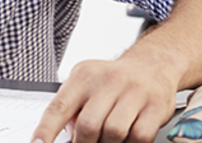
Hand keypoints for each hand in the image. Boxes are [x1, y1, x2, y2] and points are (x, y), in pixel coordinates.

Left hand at [31, 58, 177, 142]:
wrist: (152, 66)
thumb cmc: (113, 80)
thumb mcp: (86, 84)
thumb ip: (72, 108)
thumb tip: (62, 137)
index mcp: (84, 75)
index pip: (59, 106)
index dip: (46, 129)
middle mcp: (109, 81)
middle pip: (88, 125)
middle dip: (83, 142)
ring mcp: (134, 93)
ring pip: (113, 132)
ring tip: (106, 139)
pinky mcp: (155, 107)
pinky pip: (139, 137)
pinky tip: (126, 138)